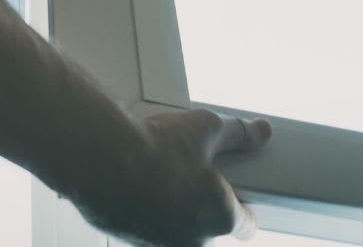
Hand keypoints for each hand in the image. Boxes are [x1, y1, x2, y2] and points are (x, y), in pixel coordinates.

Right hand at [75, 108, 272, 246]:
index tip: (241, 196)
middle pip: (209, 226)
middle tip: (192, 171)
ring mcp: (159, 243)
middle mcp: (192, 240)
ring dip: (173, 208)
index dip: (245, 209)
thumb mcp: (207, 128)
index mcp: (219, 217)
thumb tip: (261, 131)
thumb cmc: (156, 149)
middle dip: (203, 202)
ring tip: (161, 173)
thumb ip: (239, 133)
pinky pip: (147, 226)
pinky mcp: (129, 239)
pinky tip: (136, 183)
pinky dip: (146, 209)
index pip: (246, 226)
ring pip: (176, 228)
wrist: (101, 160)